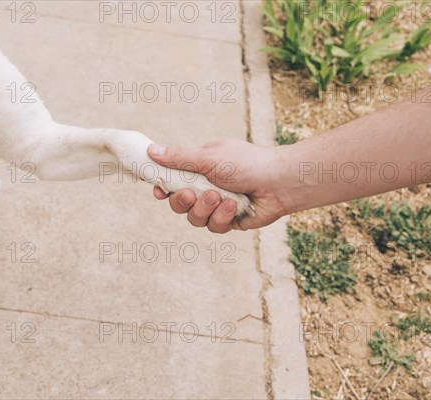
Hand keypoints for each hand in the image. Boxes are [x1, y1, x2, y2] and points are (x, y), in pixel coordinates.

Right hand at [147, 139, 286, 232]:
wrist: (279, 182)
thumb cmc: (246, 163)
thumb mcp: (208, 157)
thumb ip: (179, 158)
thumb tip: (151, 150)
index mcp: (200, 169)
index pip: (173, 181)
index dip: (164, 188)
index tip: (159, 191)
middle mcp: (207, 188)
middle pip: (180, 204)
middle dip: (183, 202)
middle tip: (191, 194)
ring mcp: (218, 206)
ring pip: (195, 219)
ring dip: (205, 209)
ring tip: (220, 197)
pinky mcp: (230, 221)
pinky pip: (214, 227)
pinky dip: (222, 217)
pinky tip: (234, 206)